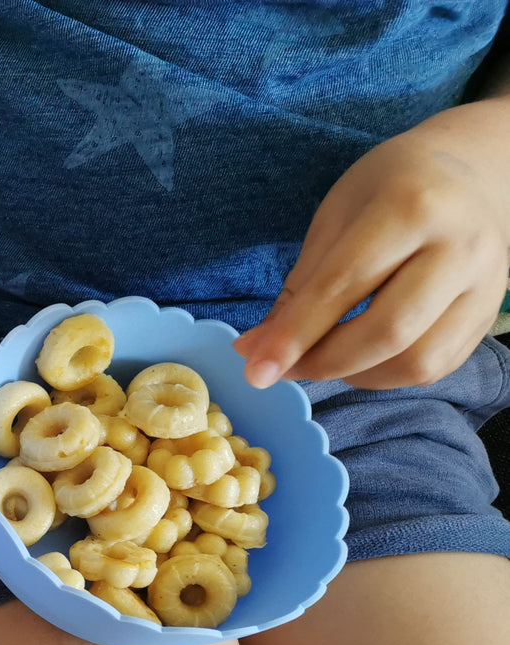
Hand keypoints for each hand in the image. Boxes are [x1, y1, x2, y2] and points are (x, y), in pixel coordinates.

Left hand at [234, 104, 509, 390]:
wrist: (475, 173)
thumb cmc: (392, 189)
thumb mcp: (336, 217)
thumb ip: (299, 288)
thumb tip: (253, 352)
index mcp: (412, 207)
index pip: (344, 285)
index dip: (295, 335)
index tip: (255, 371)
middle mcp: (460, 247)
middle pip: (388, 331)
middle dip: (324, 362)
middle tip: (283, 368)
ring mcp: (484, 285)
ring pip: (416, 361)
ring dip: (356, 375)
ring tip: (321, 360)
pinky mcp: (489, 316)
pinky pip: (434, 368)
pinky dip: (385, 375)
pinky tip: (358, 360)